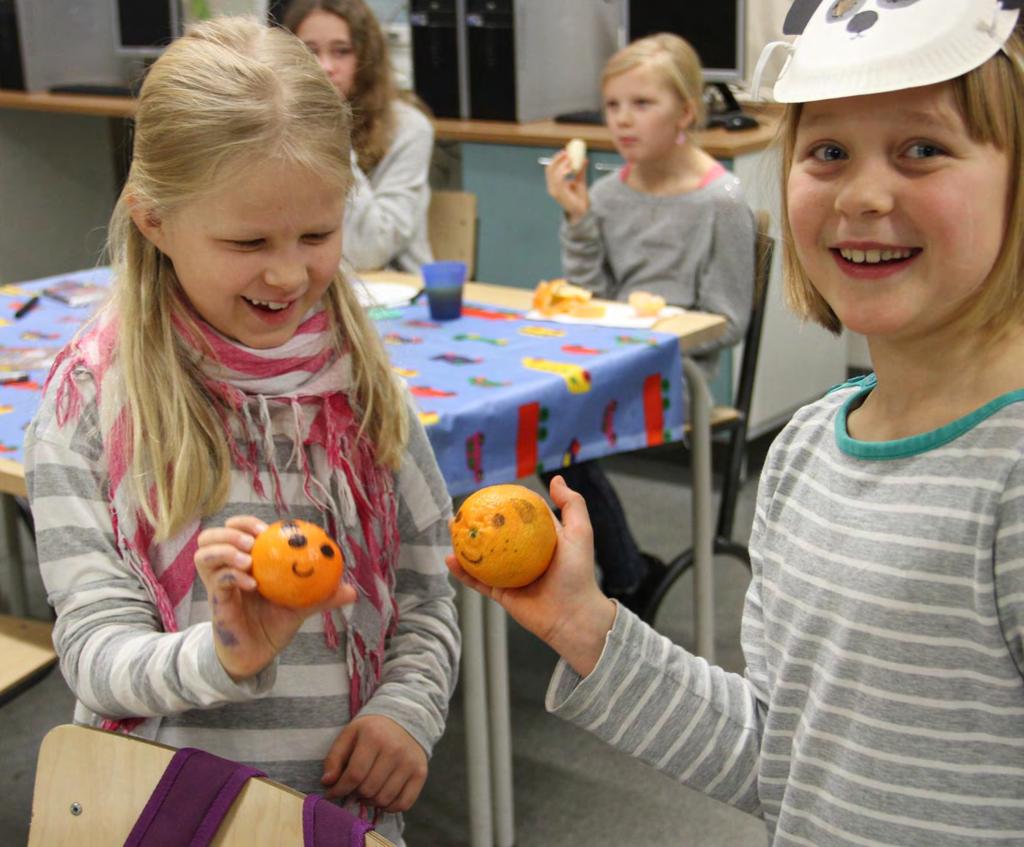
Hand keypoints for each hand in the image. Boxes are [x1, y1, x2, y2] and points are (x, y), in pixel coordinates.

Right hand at [194, 515, 356, 680]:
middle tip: (253, 541)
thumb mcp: (302, 606)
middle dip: (231, 531)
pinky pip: (216, 580)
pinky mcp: (215, 600)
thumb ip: (323, 596)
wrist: (258, 654)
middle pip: (211, 536)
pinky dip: (232, 575)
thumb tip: (353, 591)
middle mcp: (227, 569)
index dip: (247, 522)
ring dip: (225, 549)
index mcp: (246, 561)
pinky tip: (251, 583)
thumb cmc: (275, 623)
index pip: (237, 529)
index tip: (267, 528)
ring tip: (248, 559)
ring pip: (203, 553)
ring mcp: (217, 584)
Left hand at [321, 715, 427, 812]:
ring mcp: (410, 762)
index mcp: (374, 736)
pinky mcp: (421, 773)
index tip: (331, 793)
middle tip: (352, 789)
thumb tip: (327, 783)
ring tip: (365, 791)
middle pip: (368, 789)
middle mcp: (395, 749)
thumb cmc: (371, 731)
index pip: (354, 775)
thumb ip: (334, 758)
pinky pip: (403, 804)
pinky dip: (389, 807)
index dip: (339, 789)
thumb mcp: (349, 735)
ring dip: (370, 801)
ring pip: (383, 799)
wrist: (404, 719)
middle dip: (354, 794)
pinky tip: (381, 796)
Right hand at [446, 476, 615, 676]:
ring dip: (464, 544)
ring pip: (482, 557)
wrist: (573, 617)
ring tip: (451, 530)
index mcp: (540, 540)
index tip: (490, 492)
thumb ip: (572, 505)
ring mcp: (511, 575)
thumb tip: (556, 479)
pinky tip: (450, 560)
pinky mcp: (502, 594)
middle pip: (496, 535)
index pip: (520, 516)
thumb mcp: (580, 533)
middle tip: (463, 510)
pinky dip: (462, 572)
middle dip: (478, 522)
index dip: (505, 503)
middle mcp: (523, 556)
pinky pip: (478, 581)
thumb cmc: (579, 574)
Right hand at [545, 150, 588, 224]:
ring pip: (553, 172)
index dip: (556, 159)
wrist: (582, 210)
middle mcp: (551, 187)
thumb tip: (584, 159)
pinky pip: (558, 178)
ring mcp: (554, 191)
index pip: (551, 168)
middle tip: (566, 152)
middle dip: (557, 158)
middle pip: (549, 168)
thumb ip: (580, 170)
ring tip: (570, 158)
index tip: (565, 151)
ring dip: (561, 163)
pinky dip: (564, 170)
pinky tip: (570, 167)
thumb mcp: (580, 181)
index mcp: (554, 184)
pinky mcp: (558, 193)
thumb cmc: (580, 198)